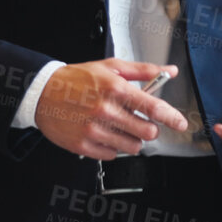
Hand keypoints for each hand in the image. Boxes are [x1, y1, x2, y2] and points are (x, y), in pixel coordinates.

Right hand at [34, 59, 187, 158]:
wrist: (41, 93)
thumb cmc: (77, 79)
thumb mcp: (110, 67)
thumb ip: (143, 71)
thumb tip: (169, 72)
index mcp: (115, 89)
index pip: (153, 107)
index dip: (172, 117)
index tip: (180, 123)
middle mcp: (104, 110)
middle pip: (147, 132)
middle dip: (149, 128)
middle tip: (140, 122)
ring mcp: (93, 129)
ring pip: (132, 147)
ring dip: (132, 139)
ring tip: (120, 127)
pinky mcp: (82, 145)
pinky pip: (111, 155)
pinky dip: (113, 147)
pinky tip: (104, 133)